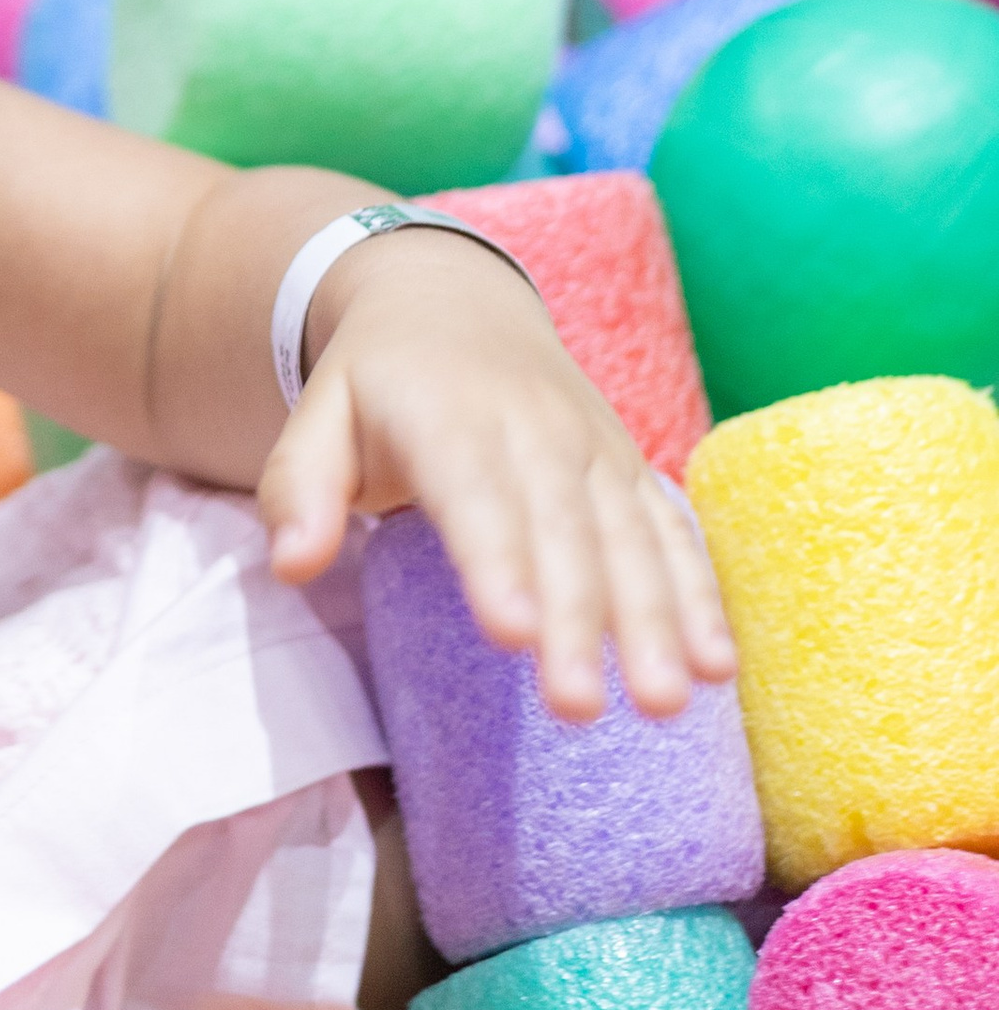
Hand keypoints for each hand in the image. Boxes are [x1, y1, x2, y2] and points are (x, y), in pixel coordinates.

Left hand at [255, 227, 736, 723]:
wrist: (453, 299)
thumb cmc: (377, 381)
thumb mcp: (319, 414)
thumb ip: (299, 487)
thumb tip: (291, 565)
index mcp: (447, 413)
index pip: (474, 492)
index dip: (497, 561)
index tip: (512, 635)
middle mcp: (533, 427)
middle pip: (559, 530)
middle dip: (575, 620)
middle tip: (578, 709)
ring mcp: (592, 447)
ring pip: (628, 536)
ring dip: (652, 620)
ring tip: (663, 702)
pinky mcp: (629, 470)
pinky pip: (669, 532)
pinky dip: (698, 595)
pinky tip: (717, 666)